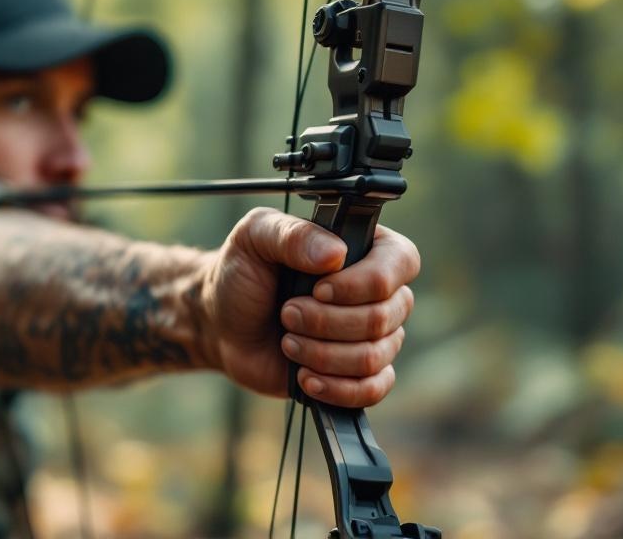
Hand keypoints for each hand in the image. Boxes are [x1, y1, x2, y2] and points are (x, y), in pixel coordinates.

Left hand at [196, 207, 420, 407]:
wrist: (221, 323)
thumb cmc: (242, 274)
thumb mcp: (255, 238)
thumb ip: (293, 234)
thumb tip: (334, 255)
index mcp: (365, 248)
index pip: (401, 263)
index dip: (363, 282)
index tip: (317, 289)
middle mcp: (378, 292)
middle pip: (384, 316)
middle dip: (327, 322)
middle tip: (286, 314)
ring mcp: (371, 335)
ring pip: (375, 356)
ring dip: (323, 354)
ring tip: (287, 342)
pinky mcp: (357, 373)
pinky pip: (375, 388)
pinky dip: (338, 388)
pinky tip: (306, 377)